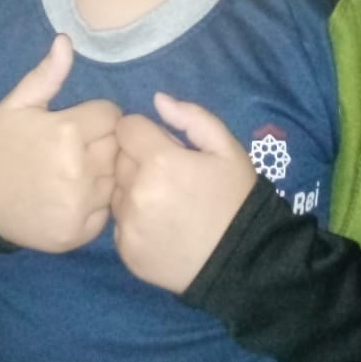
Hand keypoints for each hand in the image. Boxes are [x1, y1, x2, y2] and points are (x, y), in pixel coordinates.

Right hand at [0, 34, 120, 250]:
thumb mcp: (17, 104)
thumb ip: (47, 75)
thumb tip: (66, 41)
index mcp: (67, 131)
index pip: (113, 114)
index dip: (98, 116)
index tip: (79, 123)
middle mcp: (80, 169)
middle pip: (119, 146)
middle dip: (104, 143)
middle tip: (79, 148)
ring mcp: (80, 204)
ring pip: (117, 178)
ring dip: (104, 173)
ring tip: (77, 173)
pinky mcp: (79, 233)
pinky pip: (107, 210)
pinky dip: (96, 204)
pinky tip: (74, 197)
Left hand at [112, 92, 256, 292]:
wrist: (244, 262)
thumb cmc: (236, 199)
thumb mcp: (227, 148)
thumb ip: (191, 118)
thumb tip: (157, 99)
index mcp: (159, 161)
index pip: (126, 127)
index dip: (145, 133)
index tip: (165, 148)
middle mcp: (136, 192)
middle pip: (119, 158)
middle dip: (139, 160)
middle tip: (170, 177)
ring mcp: (129, 226)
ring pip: (116, 191)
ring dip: (133, 190)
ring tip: (166, 204)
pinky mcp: (127, 252)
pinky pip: (119, 224)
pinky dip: (134, 222)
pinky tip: (162, 227)